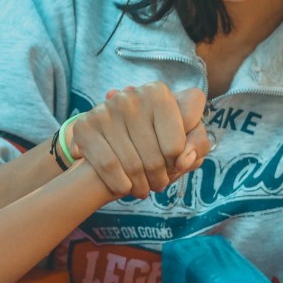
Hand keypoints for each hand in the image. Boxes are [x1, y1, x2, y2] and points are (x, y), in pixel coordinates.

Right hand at [66, 83, 210, 198]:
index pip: (182, 135)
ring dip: (141, 185)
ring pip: (134, 164)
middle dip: (160, 177)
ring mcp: (108, 109)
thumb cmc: (153, 137)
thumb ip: (196, 144)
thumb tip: (183, 160)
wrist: (106, 137)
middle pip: (157, 156)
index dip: (182, 155)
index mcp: (159, 93)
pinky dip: (119, 183)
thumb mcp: (182, 136)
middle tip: (158, 184)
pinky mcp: (86, 126)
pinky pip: (108, 165)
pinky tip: (123, 187)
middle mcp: (132, 96)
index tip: (176, 162)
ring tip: (143, 189)